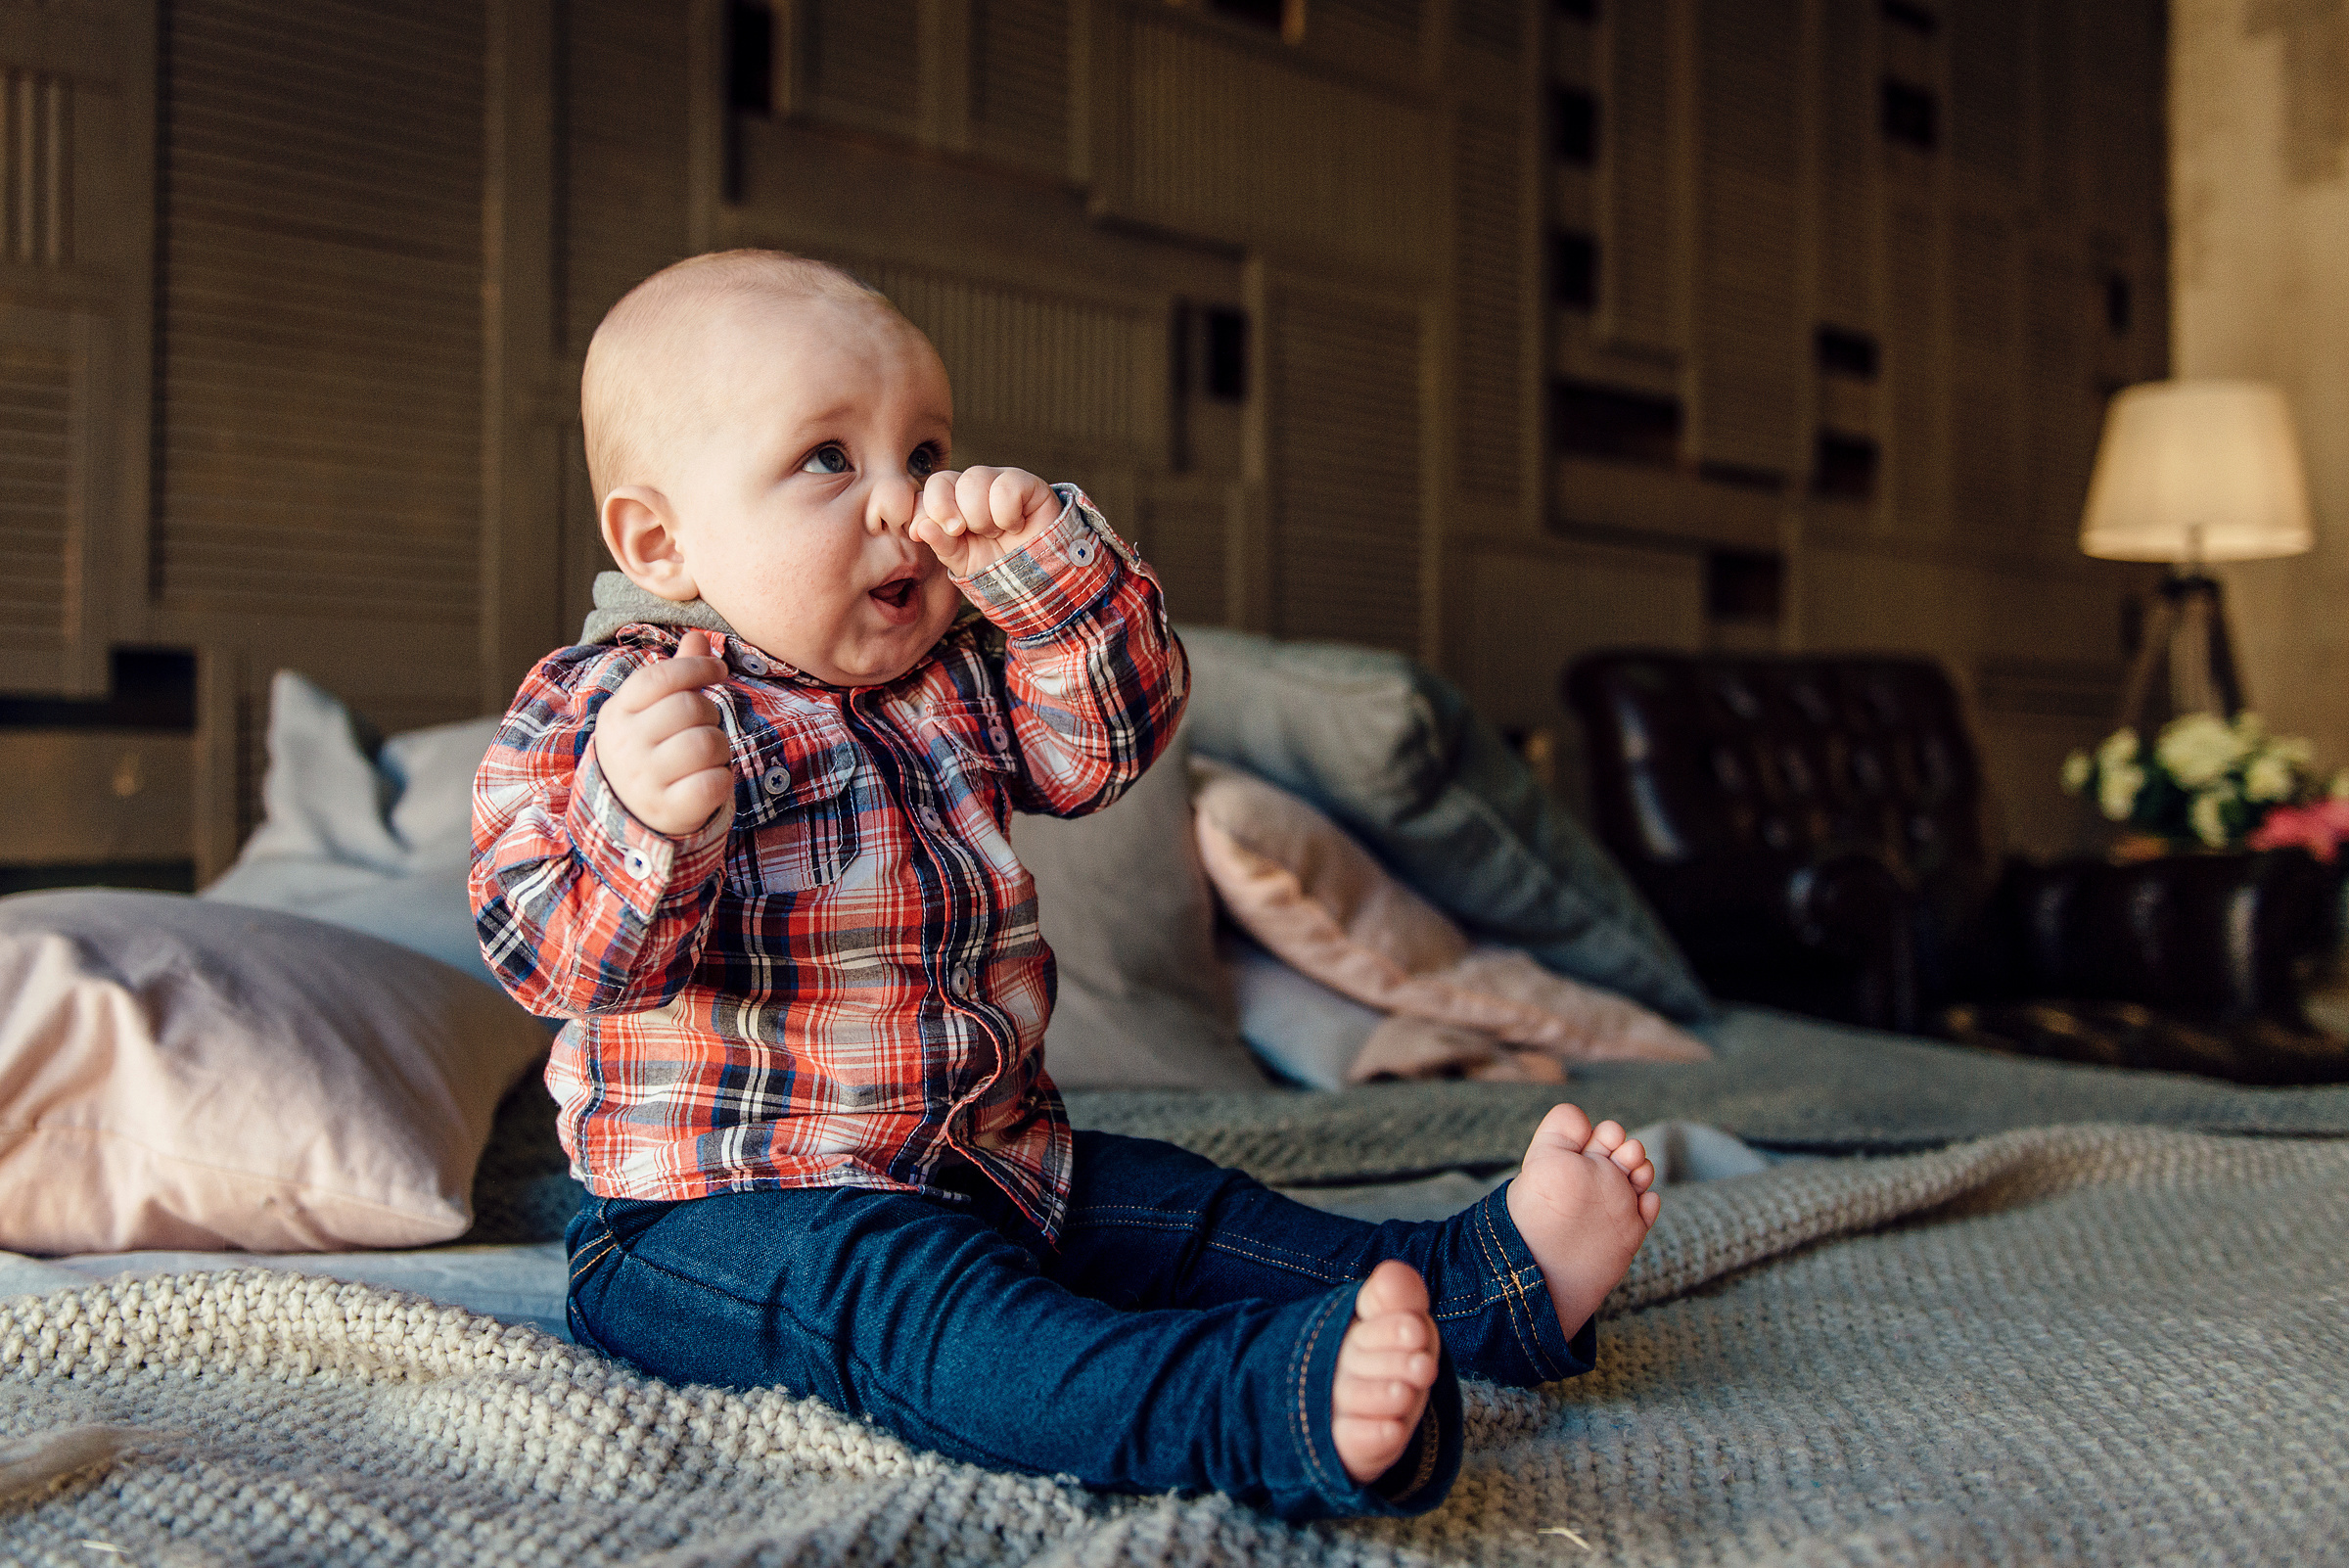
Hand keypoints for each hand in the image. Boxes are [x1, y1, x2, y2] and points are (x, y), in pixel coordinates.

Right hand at [594, 629, 733, 837]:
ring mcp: (644, 781)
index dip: (696, 667)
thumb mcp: (650, 712)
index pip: (659, 677)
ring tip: (707, 756)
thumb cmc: (650, 750)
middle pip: (688, 708)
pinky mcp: (667, 811)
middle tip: (704, 727)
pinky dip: (721, 780)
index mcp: (618, 713)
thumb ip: (675, 676)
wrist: (629, 814)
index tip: (719, 670)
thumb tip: (698, 637)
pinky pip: (714, 784)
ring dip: (719, 747)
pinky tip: (708, 781)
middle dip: (710, 713)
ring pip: (706, 744)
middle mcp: (625, 746)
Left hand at [910, 466, 1064, 576]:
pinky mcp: (1027, 483)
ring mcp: (999, 481)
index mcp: (951, 501)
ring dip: (982, 517)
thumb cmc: (996, 566)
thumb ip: (940, 544)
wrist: (1034, 578)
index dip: (927, 509)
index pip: (928, 489)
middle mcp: (972, 486)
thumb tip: (920, 528)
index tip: (930, 532)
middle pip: (944, 479)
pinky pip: (1006, 486)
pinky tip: (1015, 526)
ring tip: (996, 532)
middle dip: (954, 515)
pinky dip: (1007, 515)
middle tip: (970, 533)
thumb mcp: (961, 560)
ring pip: (974, 479)